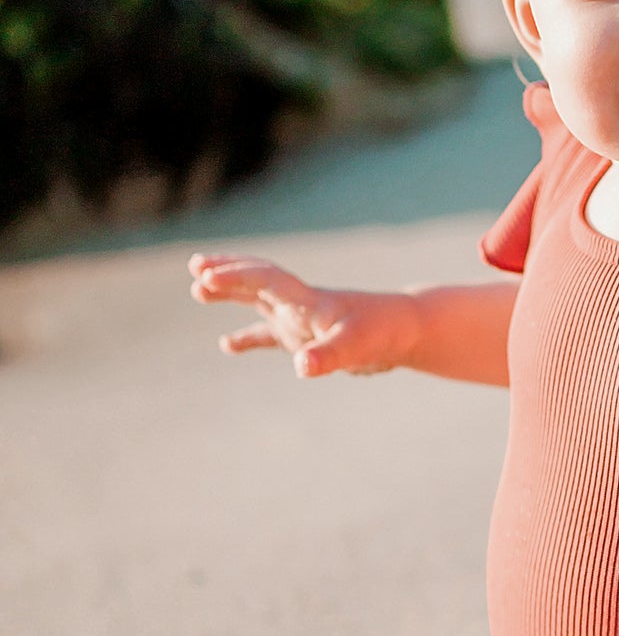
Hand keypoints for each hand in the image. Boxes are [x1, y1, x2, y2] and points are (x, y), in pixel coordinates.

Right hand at [189, 253, 411, 376]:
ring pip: (256, 301)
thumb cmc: (384, 333)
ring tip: (198, 289)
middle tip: (195, 268)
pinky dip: (247, 337)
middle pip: (256, 281)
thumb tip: (301, 366)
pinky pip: (268, 334)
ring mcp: (300, 319)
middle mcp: (299, 304)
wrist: (407, 331)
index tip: (204, 277)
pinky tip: (227, 345)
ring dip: (230, 293)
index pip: (265, 280)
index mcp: (307, 299)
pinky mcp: (306, 337)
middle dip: (226, 273)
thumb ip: (329, 355)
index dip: (235, 276)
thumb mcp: (358, 346)